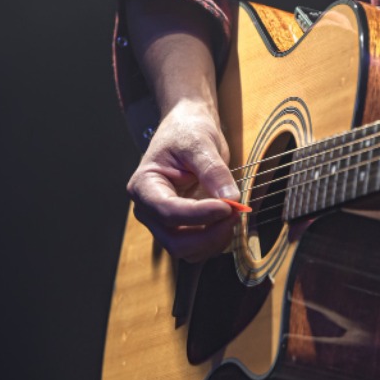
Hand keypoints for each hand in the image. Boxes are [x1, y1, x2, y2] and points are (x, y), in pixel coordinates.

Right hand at [126, 100, 240, 261]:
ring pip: (187, 250)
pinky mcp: (180, 227)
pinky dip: (215, 240)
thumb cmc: (187, 131)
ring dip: (214, 240)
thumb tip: (231, 199)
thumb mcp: (200, 143)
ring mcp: (163, 222)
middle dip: (208, 235)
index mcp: (144, 186)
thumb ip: (213, 171)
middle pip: (175, 241)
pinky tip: (228, 220)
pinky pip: (197, 248)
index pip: (168, 211)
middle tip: (236, 213)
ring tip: (234, 213)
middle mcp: (148, 210)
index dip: (200, 215)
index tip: (228, 207)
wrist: (187, 128)